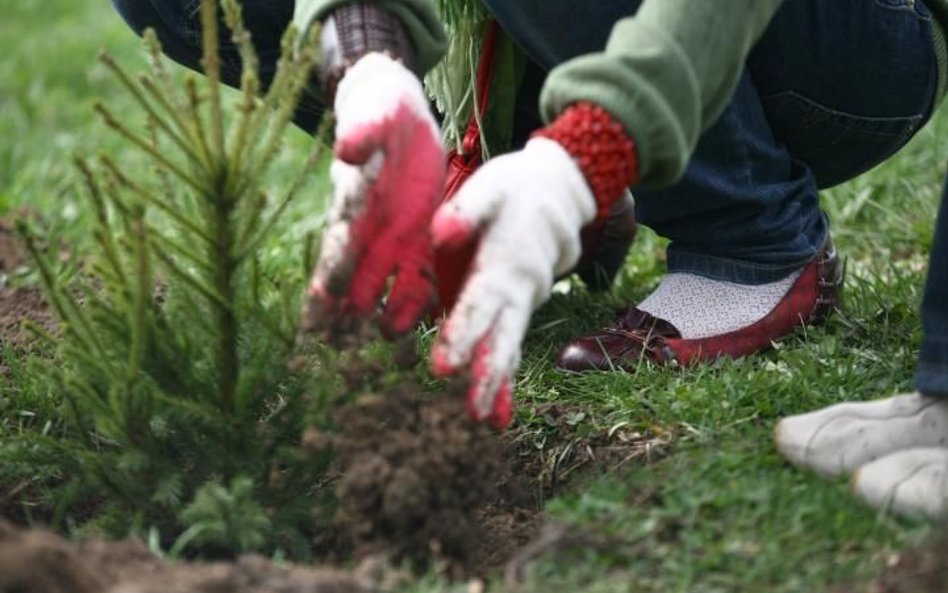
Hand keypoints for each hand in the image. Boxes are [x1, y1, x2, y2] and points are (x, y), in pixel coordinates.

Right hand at [304, 53, 444, 337]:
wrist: (399, 115)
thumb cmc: (382, 114)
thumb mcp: (376, 116)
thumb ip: (363, 134)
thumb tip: (347, 148)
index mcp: (353, 202)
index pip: (339, 240)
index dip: (332, 266)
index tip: (325, 298)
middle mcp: (365, 230)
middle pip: (349, 278)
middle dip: (342, 312)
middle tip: (337, 350)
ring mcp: (389, 240)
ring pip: (378, 288)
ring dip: (376, 318)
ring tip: (380, 354)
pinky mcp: (416, 243)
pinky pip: (414, 280)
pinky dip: (412, 306)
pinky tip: (414, 335)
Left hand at [429, 138, 596, 427]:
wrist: (560, 192)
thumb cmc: (515, 188)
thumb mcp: (491, 187)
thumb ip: (468, 209)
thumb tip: (441, 231)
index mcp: (505, 261)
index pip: (480, 303)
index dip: (463, 334)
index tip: (444, 367)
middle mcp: (519, 288)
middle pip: (502, 336)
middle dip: (486, 374)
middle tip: (471, 412)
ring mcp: (524, 301)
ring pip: (509, 347)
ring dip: (496, 384)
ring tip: (481, 421)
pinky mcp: (520, 307)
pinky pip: (513, 346)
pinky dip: (506, 380)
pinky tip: (496, 417)